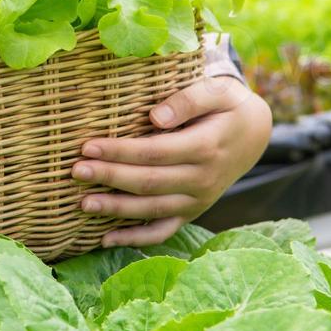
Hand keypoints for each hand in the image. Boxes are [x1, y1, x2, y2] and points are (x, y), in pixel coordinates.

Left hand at [73, 76, 272, 246]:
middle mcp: (203, 179)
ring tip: (83, 204)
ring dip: (116, 209)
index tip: (88, 146)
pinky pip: (163, 231)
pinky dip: (135, 239)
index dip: (121, 151)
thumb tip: (156, 117)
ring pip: (152, 209)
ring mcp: (197, 200)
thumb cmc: (227, 106)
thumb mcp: (217, 91)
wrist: (254, 134)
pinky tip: (105, 239)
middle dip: (110, 178)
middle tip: (76, 171)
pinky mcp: (192, 212)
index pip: (156, 152)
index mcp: (206, 147)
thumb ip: (189, 99)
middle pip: (149, 182)